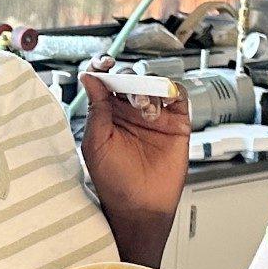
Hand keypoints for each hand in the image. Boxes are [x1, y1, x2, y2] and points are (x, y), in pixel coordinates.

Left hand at [79, 60, 190, 246]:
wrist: (141, 205)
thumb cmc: (114, 181)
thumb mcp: (95, 143)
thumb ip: (95, 109)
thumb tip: (89, 77)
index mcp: (107, 113)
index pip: (105, 81)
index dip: (104, 67)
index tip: (104, 63)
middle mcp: (130, 111)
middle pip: (131, 77)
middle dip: (129, 79)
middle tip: (129, 94)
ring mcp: (155, 115)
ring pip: (154, 83)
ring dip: (148, 89)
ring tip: (145, 110)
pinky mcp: (177, 122)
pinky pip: (178, 95)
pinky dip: (170, 93)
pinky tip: (161, 108)